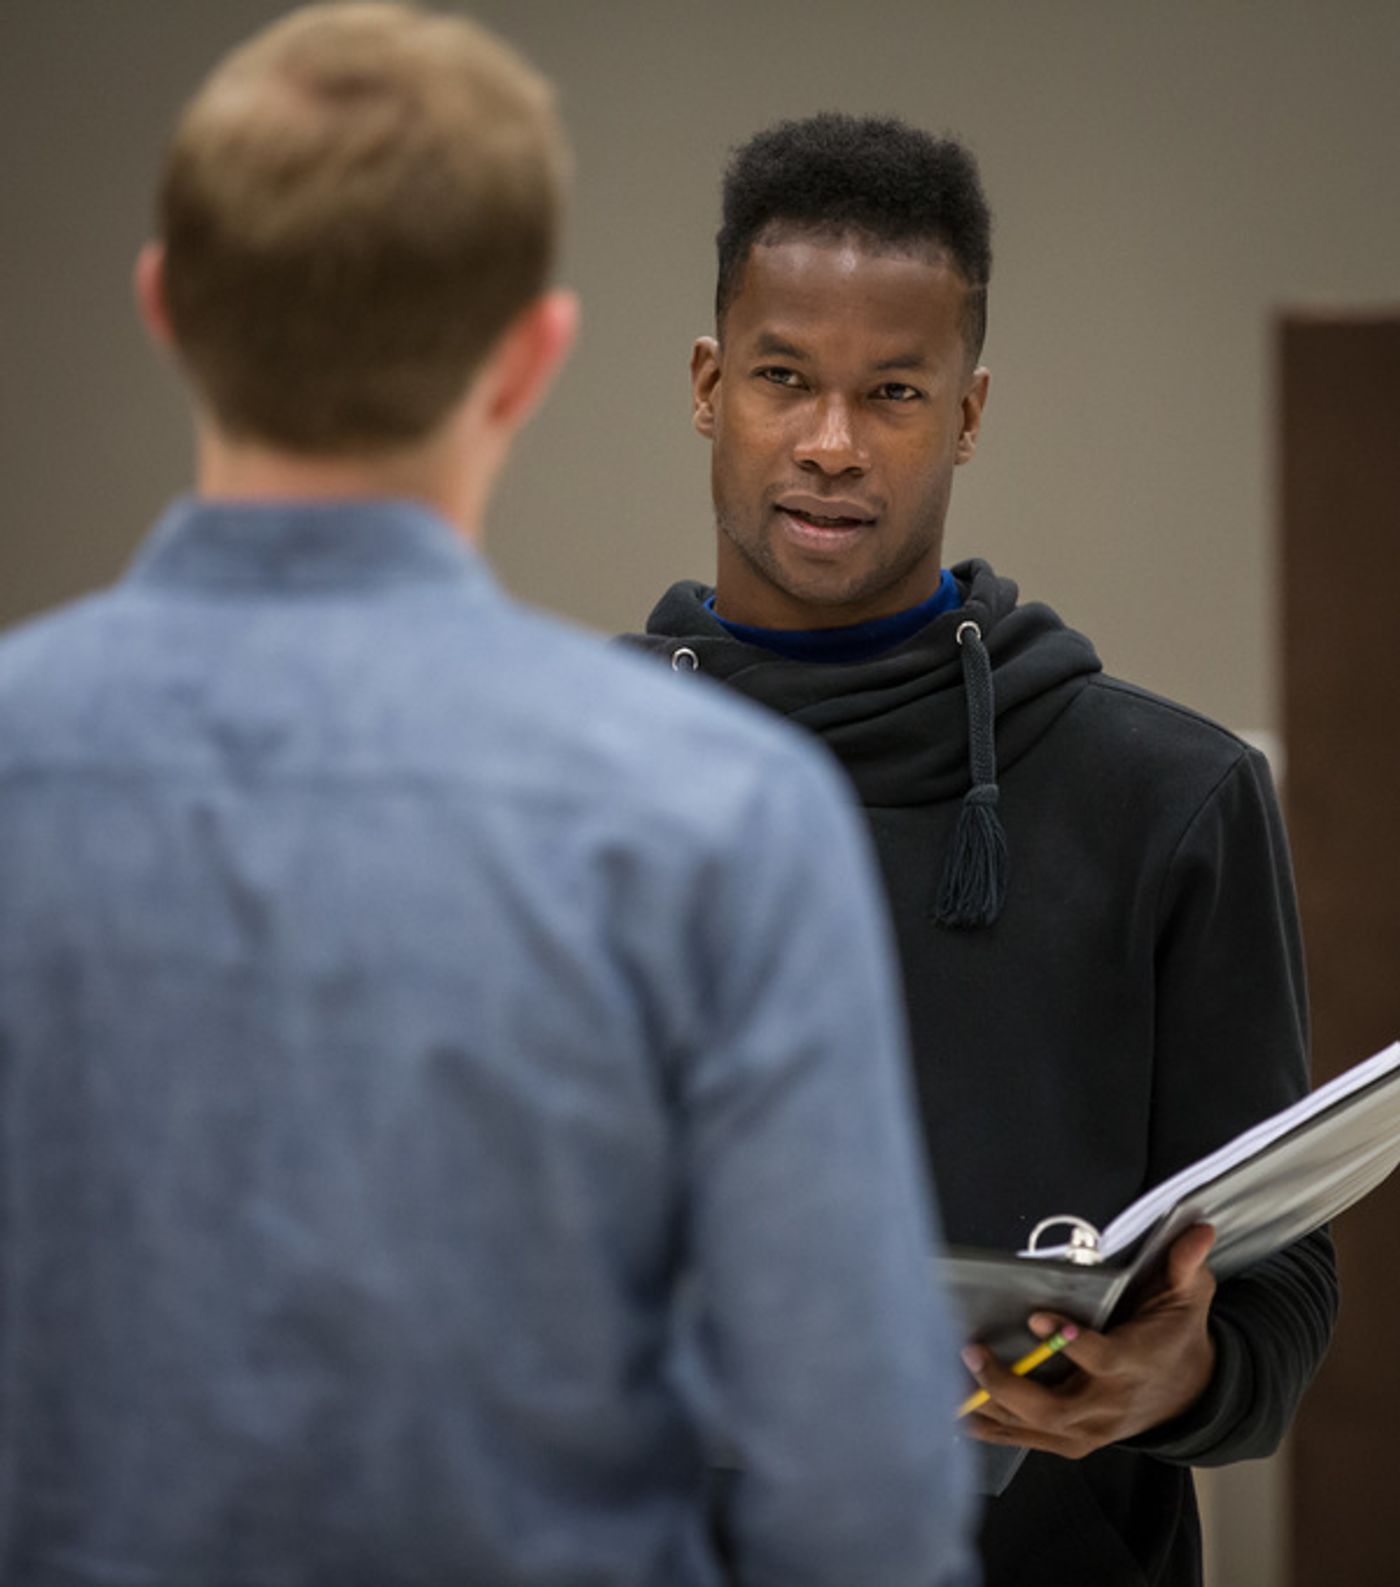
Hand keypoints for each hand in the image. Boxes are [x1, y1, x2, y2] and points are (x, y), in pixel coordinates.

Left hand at [960, 1224, 1217, 1459]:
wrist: (1191, 1393)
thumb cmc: (1177, 1336)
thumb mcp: (1189, 1296)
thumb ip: (1185, 1265)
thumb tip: (1199, 1230)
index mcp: (1136, 1363)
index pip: (1101, 1359)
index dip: (1070, 1342)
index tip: (1036, 1316)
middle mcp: (1111, 1403)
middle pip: (1057, 1408)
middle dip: (1010, 1385)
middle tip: (972, 1352)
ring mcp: (1093, 1428)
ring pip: (1038, 1428)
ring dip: (993, 1409)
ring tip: (951, 1384)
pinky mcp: (1077, 1440)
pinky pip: (1033, 1440)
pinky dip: (997, 1431)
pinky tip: (961, 1416)